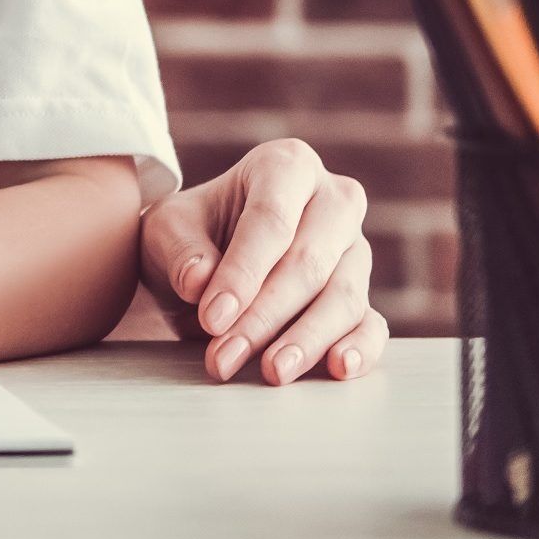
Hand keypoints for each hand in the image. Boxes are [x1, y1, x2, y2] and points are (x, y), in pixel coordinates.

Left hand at [140, 138, 386, 385]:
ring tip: (269, 373)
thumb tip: (198, 281)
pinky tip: (338, 368)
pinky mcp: (363, 297)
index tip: (211, 317)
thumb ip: (180, 250)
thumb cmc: (191, 235)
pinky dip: (360, 349)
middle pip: (310, 261)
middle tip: (224, 355)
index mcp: (286, 166)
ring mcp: (355, 250)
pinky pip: (372, 325)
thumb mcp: (167, 230)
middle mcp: (333, 201)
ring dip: (304, 340)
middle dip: (265, 315)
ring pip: (344, 296)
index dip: (243, 272)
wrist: (206, 262)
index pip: (272, 220)